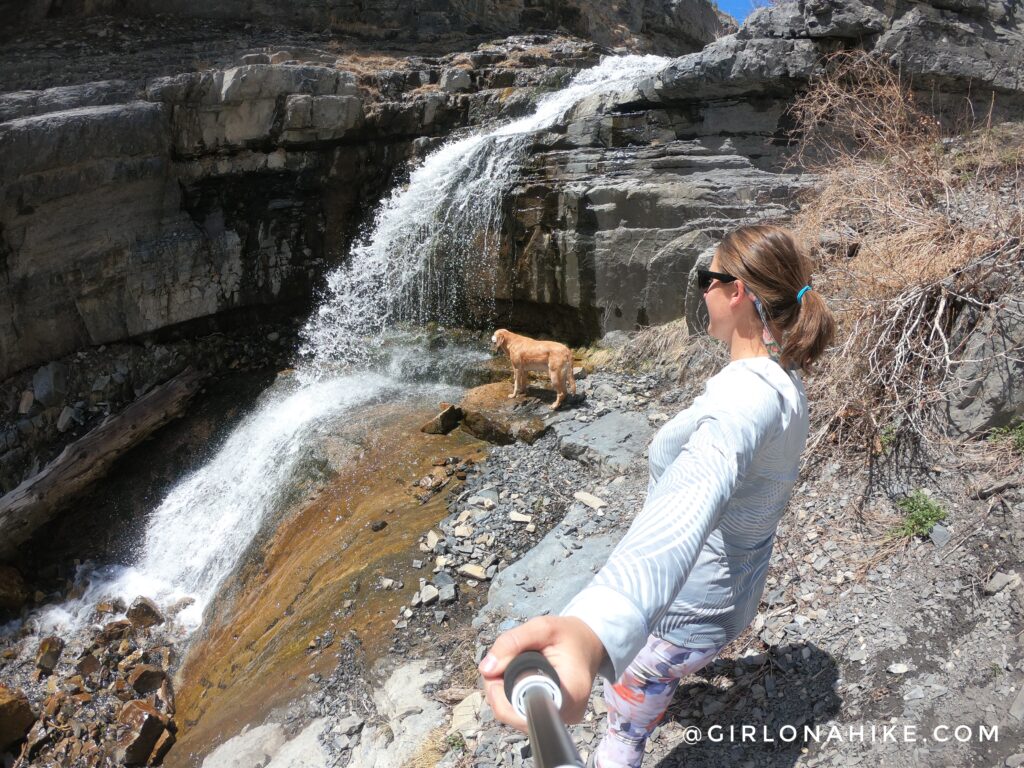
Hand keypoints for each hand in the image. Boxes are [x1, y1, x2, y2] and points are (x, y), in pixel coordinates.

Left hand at [478, 615, 605, 731]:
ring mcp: (563, 719)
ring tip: (505, 670)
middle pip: (519, 716)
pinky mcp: (556, 718)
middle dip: (499, 693)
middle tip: (496, 667)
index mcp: (570, 692)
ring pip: (519, 717)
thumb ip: (512, 642)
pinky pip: (525, 715)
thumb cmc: (569, 635)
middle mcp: (569, 713)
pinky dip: (514, 699)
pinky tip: (513, 681)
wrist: (589, 644)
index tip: (494, 675)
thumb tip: (486, 669)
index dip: (503, 696)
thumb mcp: (542, 627)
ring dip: (504, 697)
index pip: (528, 709)